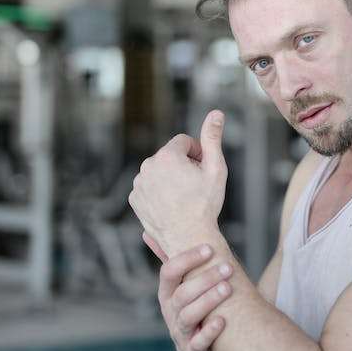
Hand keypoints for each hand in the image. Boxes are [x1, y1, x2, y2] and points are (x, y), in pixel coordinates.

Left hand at [129, 110, 227, 256]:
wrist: (188, 238)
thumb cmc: (205, 204)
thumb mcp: (215, 169)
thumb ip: (213, 138)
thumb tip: (217, 112)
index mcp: (167, 156)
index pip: (183, 141)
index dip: (197, 154)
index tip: (202, 170)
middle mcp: (148, 166)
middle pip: (170, 156)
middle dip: (183, 165)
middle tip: (195, 186)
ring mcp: (139, 184)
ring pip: (158, 172)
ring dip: (170, 178)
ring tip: (183, 197)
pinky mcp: (135, 199)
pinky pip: (149, 187)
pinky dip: (158, 192)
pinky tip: (171, 205)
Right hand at [155, 235, 233, 350]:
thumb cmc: (195, 311)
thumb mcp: (181, 287)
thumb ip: (171, 262)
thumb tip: (148, 232)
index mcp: (168, 293)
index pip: (168, 272)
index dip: (187, 259)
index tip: (209, 248)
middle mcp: (170, 312)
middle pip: (182, 293)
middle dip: (205, 279)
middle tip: (228, 267)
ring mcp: (180, 332)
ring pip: (189, 315)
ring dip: (208, 300)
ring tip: (228, 288)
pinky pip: (198, 342)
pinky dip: (209, 332)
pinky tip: (222, 321)